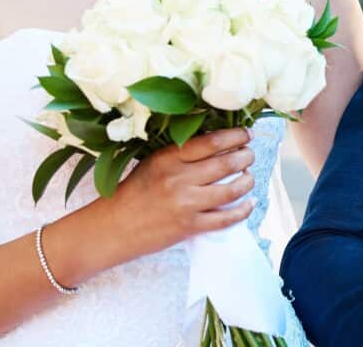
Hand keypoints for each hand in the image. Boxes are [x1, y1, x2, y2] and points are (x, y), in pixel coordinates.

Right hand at [107, 128, 255, 259]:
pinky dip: (243, 210)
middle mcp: (179, 179)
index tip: (246, 134)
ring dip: (247, 181)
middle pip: (226, 163)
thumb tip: (220, 142)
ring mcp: (186, 204)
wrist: (113, 228)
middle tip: (249, 155)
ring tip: (249, 176)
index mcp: (168, 158)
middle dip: (246, 156)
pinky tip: (248, 203)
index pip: (212, 141)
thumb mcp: (153, 163)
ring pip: (231, 189)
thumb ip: (182, 153)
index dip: (236, 136)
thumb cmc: (134, 192)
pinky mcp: (190, 227)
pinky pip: (226, 218)